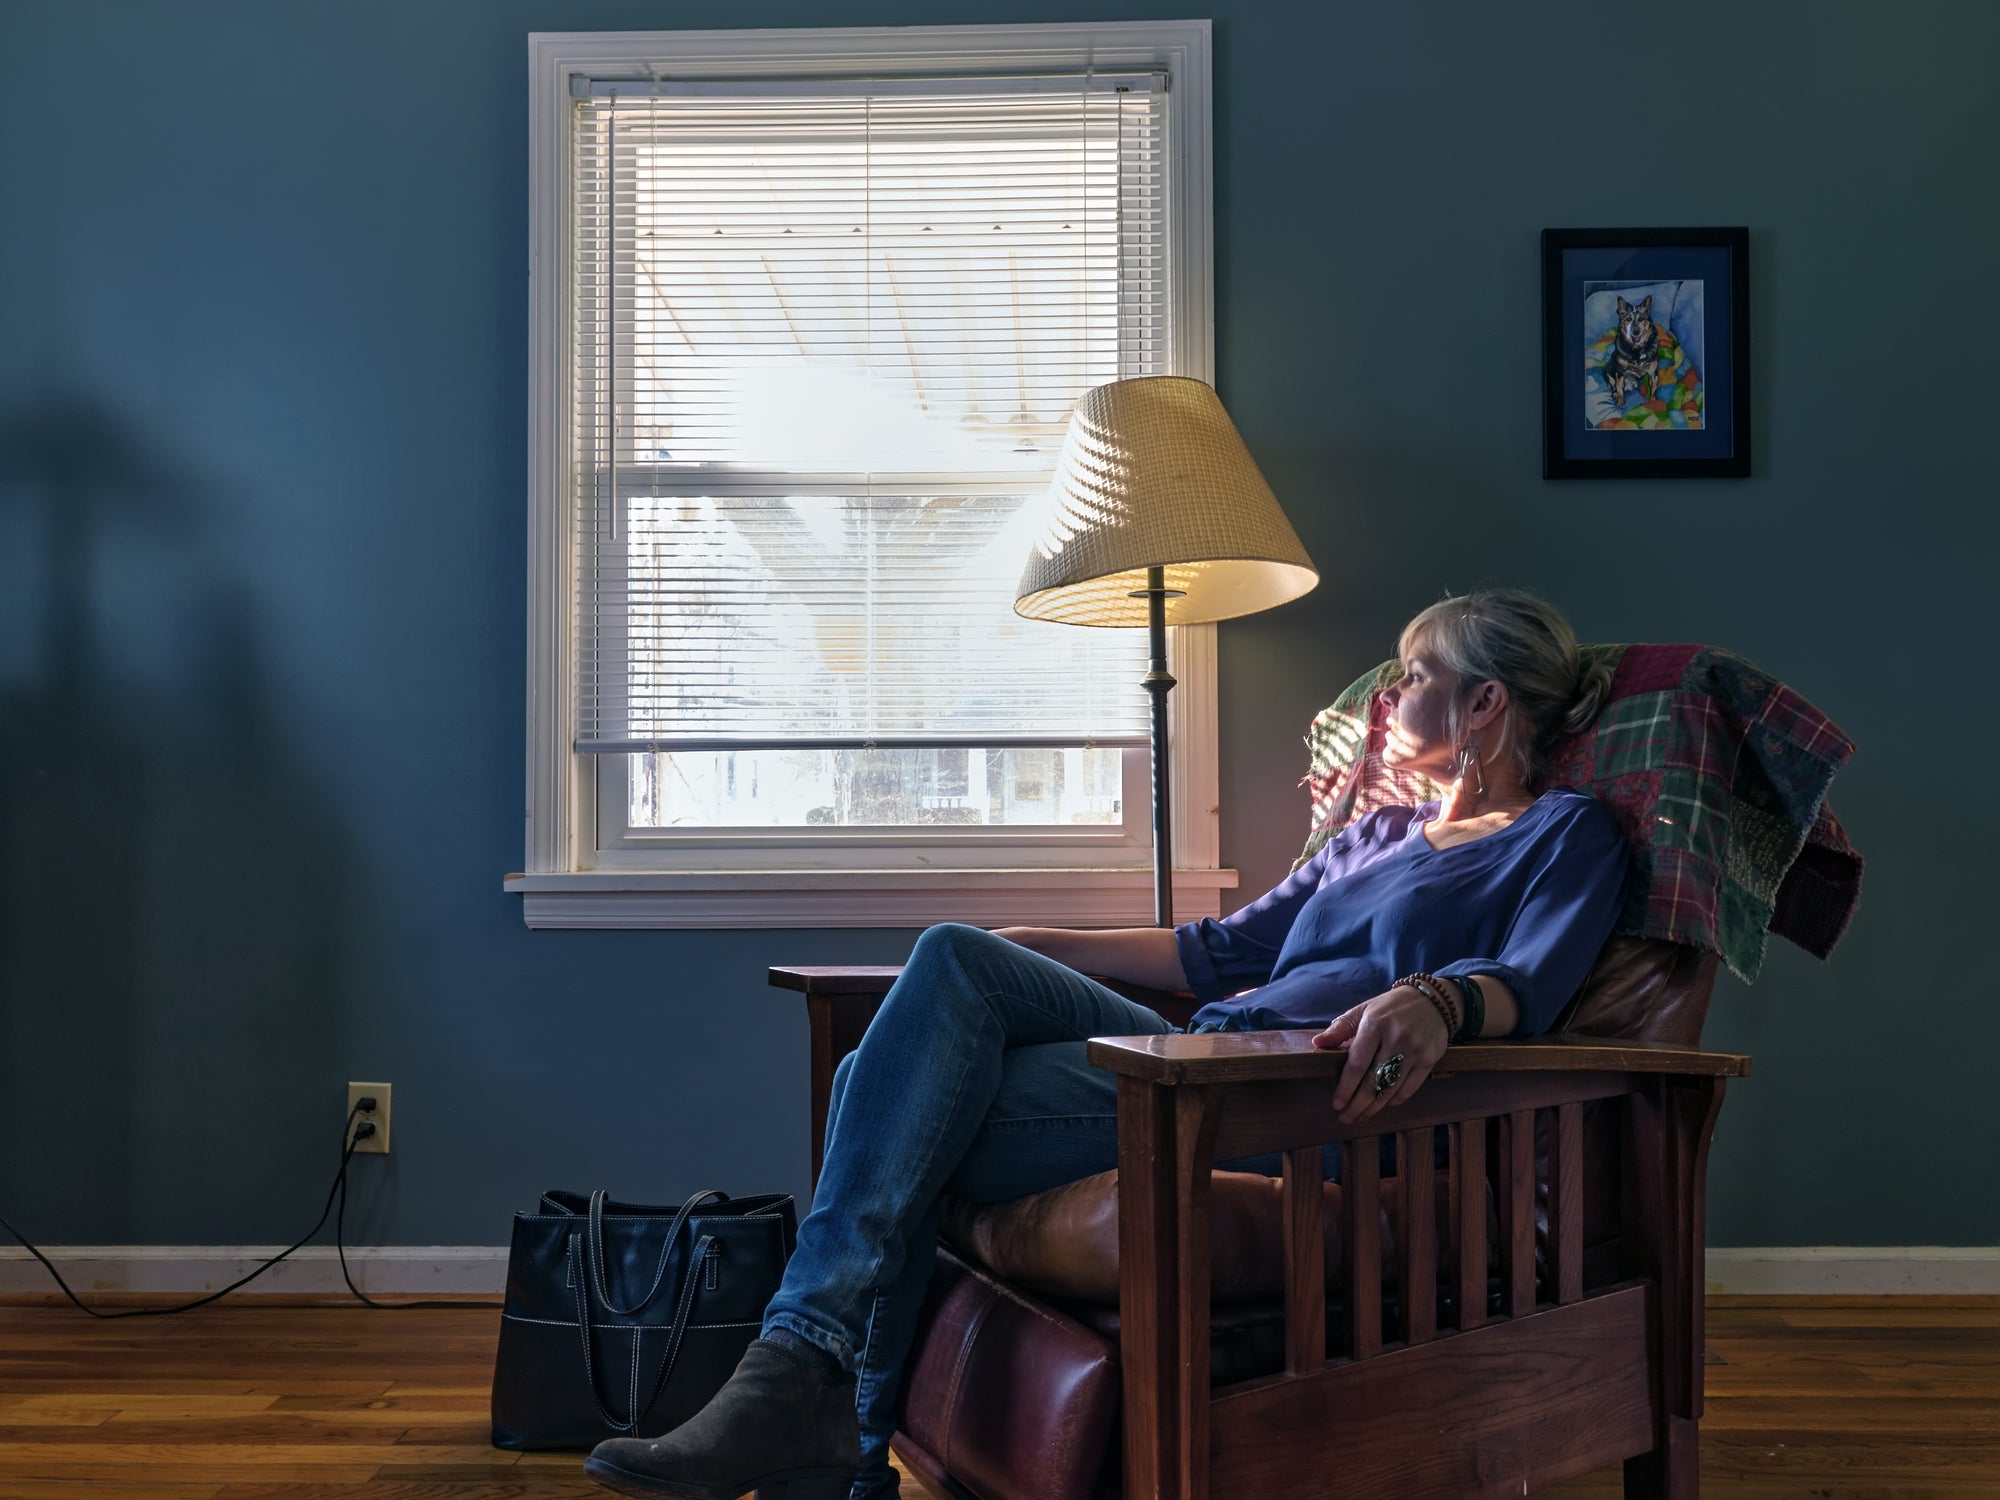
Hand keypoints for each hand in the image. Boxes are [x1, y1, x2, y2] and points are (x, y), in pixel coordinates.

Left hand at [1312, 986, 1452, 1125]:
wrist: (1432, 1000)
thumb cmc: (1391, 1007)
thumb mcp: (1364, 1010)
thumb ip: (1341, 1027)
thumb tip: (1318, 1043)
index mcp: (1375, 1024)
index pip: (1357, 1063)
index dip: (1345, 1087)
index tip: (1336, 1104)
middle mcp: (1396, 1038)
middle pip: (1374, 1081)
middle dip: (1358, 1104)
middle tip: (1346, 1118)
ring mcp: (1415, 1050)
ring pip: (1391, 1088)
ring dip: (1374, 1107)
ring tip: (1362, 1116)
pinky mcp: (1429, 1059)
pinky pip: (1410, 1087)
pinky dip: (1396, 1099)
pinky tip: (1384, 1104)